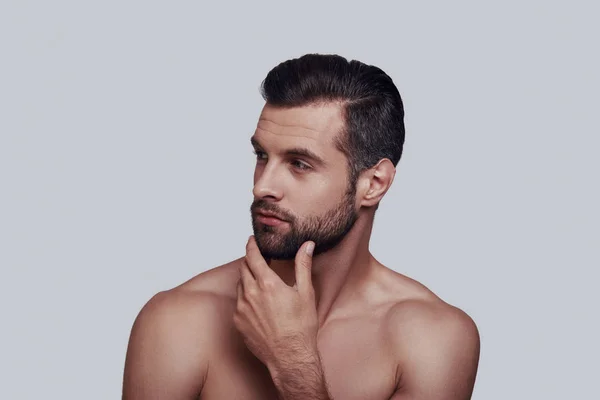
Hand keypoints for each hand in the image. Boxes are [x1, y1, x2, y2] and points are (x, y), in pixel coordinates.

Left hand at [234, 236, 317, 369]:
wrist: (290, 357)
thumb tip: (307, 246)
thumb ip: (303, 265)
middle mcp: (250, 294)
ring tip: (260, 281)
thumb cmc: (300, 327)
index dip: (251, 245)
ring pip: (240, 285)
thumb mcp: (305, 293)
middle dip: (250, 260)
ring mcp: (241, 309)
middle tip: (258, 259)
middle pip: (244, 268)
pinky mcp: (238, 322)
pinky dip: (245, 297)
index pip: (253, 256)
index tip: (251, 240)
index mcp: (267, 284)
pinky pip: (238, 303)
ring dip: (247, 279)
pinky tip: (257, 303)